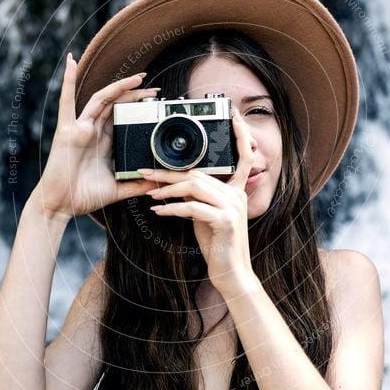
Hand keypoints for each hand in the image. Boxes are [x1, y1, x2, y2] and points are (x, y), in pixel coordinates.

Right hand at [31, 53, 162, 221]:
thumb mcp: (118, 188)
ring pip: (100, 100)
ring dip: (118, 86)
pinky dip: (68, 81)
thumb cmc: (84, 197)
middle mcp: (92, 131)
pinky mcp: (67, 131)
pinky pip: (66, 102)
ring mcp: (79, 128)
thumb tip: (159, 184)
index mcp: (103, 142)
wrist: (61, 206)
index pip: (123, 116)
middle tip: (155, 88)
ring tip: (137, 77)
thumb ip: (137, 184)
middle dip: (135, 94)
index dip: (139, 106)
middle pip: (116, 105)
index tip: (157, 101)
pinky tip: (70, 63)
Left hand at [140, 109, 257, 294]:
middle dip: (169, 172)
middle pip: (200, 174)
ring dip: (167, 189)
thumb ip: (198, 197)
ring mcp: (233, 207)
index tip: (232, 116)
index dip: (241, 135)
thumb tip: (178, 184)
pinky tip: (159, 211)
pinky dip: (172, 209)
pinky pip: (192, 208)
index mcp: (236, 191)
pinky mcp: (224, 221)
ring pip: (194, 188)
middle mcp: (237, 195)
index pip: (244, 157)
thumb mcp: (207, 216)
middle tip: (145, 171)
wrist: (231, 273)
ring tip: (149, 192)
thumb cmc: (218, 245)